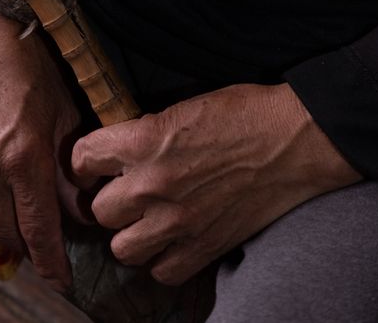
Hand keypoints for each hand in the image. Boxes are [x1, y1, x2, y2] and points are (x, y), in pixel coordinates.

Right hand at [0, 0, 85, 292]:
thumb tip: (78, 209)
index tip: (60, 279)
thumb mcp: (61, 108)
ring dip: (1, 229)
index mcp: (23, 154)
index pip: (38, 228)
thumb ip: (68, 164)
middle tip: (46, 243)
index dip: (51, 261)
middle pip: (6, 233)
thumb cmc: (26, 61)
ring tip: (20, 219)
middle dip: (28, 245)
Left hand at [72, 83, 360, 285]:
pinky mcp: (204, 248)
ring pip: (122, 248)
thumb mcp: (183, 106)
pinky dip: (164, 259)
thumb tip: (120, 149)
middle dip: (109, 199)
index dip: (84, 161)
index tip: (91, 165)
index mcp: (144, 140)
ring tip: (147, 218)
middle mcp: (153, 185)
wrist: (294, 140)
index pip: (83, 158)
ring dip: (131, 233)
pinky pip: (162, 272)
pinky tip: (174, 238)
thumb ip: (145, 131)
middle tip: (126, 191)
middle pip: (99, 210)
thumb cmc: (244, 112)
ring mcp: (178, 222)